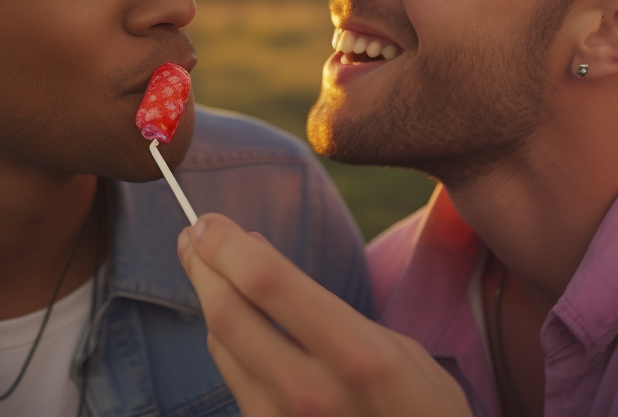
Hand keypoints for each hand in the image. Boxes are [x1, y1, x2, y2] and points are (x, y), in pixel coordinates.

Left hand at [177, 213, 471, 416]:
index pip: (267, 282)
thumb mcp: (399, 348)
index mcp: (357, 356)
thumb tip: (257, 255)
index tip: (209, 220)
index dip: (226, 243)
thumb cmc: (425, 411)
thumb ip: (326, 306)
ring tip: (207, 267)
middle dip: (201, 265)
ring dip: (209, 299)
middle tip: (192, 235)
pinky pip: (233, 377)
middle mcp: (311, 391)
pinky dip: (226, 339)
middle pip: (226, 313)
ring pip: (221, 345)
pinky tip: (231, 318)